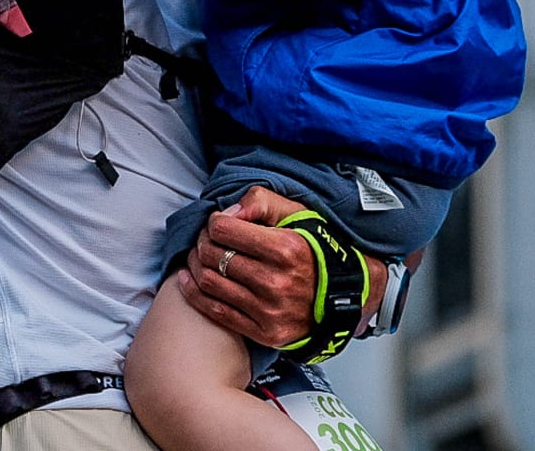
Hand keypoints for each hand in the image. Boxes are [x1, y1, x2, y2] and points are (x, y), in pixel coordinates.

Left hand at [174, 185, 371, 349]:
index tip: (217, 222)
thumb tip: (229, 211)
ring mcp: (268, 310)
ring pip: (210, 282)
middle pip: (214, 255)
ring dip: (195, 265)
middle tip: (204, 238)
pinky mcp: (264, 332)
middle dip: (202, 241)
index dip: (214, 221)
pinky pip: (217, 312)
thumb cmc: (317, 251)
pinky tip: (188, 280)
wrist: (345, 297)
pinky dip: (194, 294)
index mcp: (285, 249)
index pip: (225, 229)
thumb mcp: (298, 214)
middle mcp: (275, 282)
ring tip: (198, 256)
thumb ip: (261, 202)